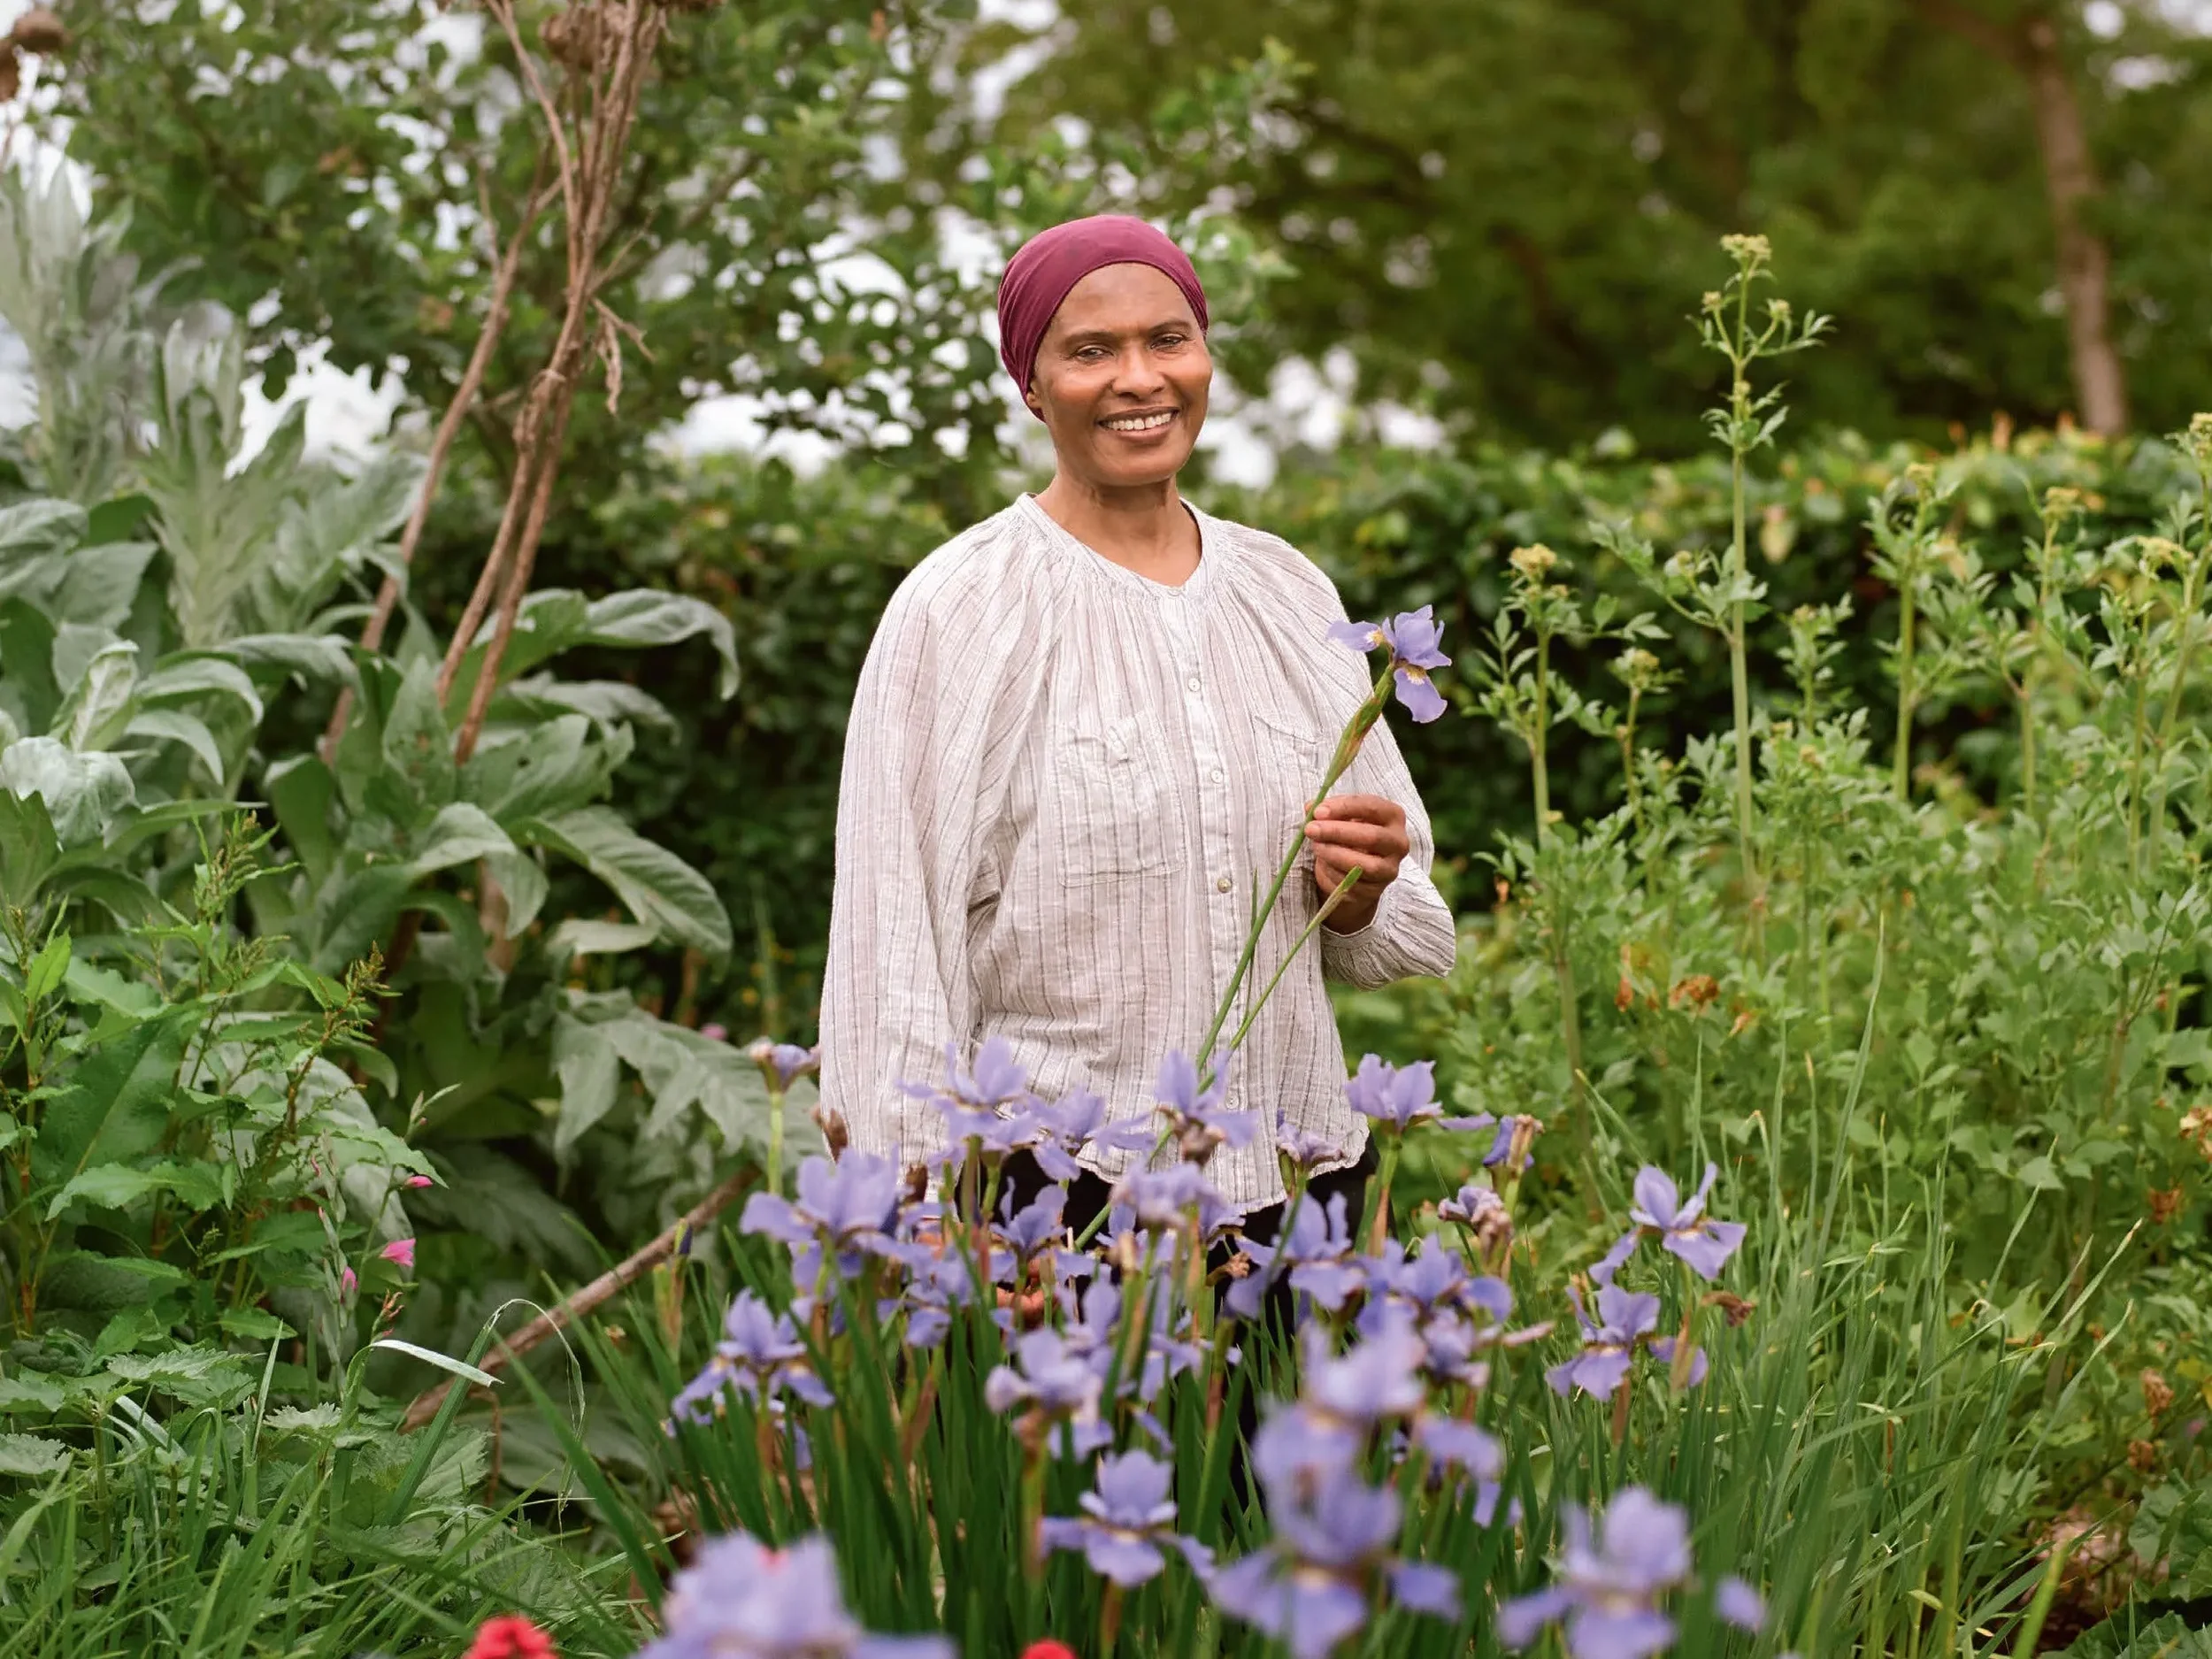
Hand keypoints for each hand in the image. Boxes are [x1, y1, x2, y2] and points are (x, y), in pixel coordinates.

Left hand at [1303, 794, 1407, 932]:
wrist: (1356, 870)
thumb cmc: (1351, 836)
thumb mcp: (1343, 818)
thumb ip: (1329, 812)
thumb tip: (1311, 808)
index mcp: (1393, 816)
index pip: (1372, 807)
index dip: (1344, 807)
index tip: (1318, 811)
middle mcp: (1398, 843)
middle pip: (1371, 836)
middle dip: (1337, 832)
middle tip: (1311, 829)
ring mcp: (1389, 869)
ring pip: (1364, 865)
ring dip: (1334, 855)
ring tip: (1316, 847)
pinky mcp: (1376, 891)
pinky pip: (1353, 884)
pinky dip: (1333, 874)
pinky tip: (1322, 866)